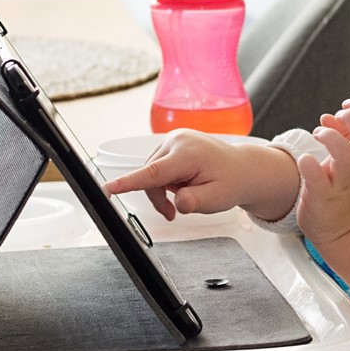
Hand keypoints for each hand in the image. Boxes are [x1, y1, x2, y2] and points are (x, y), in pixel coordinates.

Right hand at [103, 130, 298, 221]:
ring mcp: (173, 138)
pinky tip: (182, 182)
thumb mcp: (218, 199)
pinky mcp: (171, 141)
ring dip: (162, 189)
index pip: (153, 172)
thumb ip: (197, 201)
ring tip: (185, 194)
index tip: (108, 188)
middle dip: (159, 197)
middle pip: (150, 176)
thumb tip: (180, 203)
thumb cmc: (231, 182)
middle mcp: (177, 140)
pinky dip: (165, 180)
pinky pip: (156, 166)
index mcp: (188, 154)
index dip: (129, 182)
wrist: (241, 168)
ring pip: (150, 172)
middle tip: (176, 212)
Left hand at [296, 96, 349, 247]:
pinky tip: (305, 160)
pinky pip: (318, 181)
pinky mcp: (323, 198)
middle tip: (338, 116)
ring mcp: (343, 184)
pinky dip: (309, 166)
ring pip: (347, 158)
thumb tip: (330, 117)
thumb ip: (345, 136)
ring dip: (331, 138)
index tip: (346, 105)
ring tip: (318, 133)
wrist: (344, 233)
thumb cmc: (346, 191)